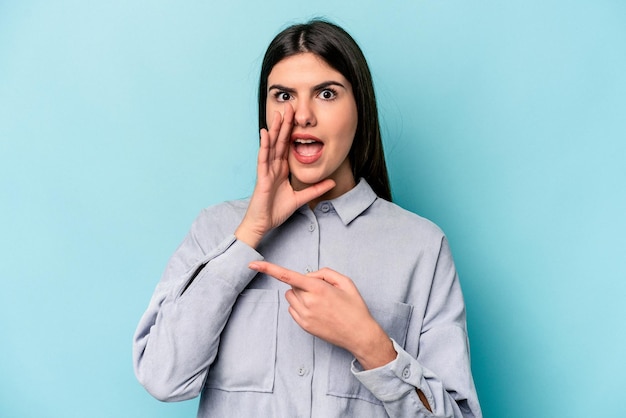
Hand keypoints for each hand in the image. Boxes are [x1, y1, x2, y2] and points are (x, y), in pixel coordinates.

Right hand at [235, 105, 334, 247]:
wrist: (262, 224)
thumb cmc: (276, 211)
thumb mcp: (301, 198)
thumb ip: (315, 189)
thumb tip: (331, 182)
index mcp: (281, 169)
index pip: (287, 146)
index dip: (292, 132)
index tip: (297, 117)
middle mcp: (273, 166)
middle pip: (279, 141)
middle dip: (284, 124)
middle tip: (289, 107)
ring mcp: (266, 170)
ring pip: (271, 146)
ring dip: (274, 130)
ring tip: (278, 114)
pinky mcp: (261, 177)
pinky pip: (263, 158)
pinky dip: (264, 145)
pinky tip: (265, 133)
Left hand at [248, 261, 396, 369]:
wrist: (359, 334)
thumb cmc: (354, 307)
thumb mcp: (345, 282)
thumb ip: (325, 273)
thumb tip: (309, 276)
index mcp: (318, 289)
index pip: (288, 276)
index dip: (268, 269)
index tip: (253, 263)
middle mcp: (308, 302)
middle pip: (292, 286)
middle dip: (302, 284)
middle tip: (321, 291)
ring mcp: (305, 316)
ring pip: (291, 297)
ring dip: (300, 295)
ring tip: (320, 302)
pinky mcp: (304, 326)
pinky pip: (293, 310)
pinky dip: (301, 306)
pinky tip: (317, 311)